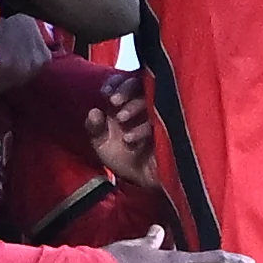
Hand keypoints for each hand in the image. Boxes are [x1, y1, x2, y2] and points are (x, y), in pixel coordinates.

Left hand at [84, 74, 157, 189]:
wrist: (142, 181)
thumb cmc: (124, 158)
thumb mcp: (102, 144)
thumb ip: (94, 128)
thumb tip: (94, 112)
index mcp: (128, 102)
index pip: (125, 81)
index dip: (115, 83)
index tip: (105, 92)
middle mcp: (144, 105)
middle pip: (141, 83)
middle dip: (126, 89)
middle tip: (114, 101)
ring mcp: (158, 116)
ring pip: (153, 98)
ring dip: (135, 105)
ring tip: (121, 118)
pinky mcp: (169, 131)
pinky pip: (160, 122)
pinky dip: (142, 129)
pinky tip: (130, 139)